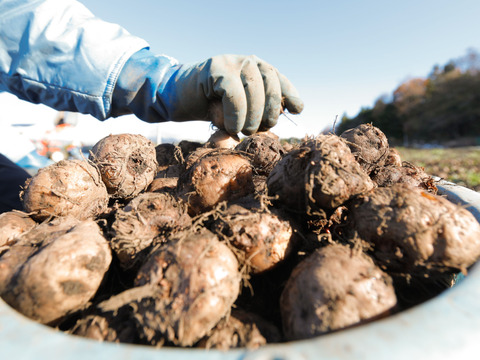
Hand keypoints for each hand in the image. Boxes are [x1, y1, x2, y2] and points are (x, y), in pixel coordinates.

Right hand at [163, 54, 303, 134]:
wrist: (179, 98)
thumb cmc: (211, 107)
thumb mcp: (239, 111)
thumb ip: (257, 112)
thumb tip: (277, 118)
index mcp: (258, 70)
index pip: (280, 79)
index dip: (290, 94)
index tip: (297, 110)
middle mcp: (248, 62)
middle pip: (271, 85)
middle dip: (268, 113)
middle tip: (256, 131)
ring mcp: (232, 61)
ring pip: (254, 88)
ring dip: (252, 117)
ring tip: (243, 132)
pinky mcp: (215, 67)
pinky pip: (234, 92)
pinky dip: (236, 114)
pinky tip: (232, 128)